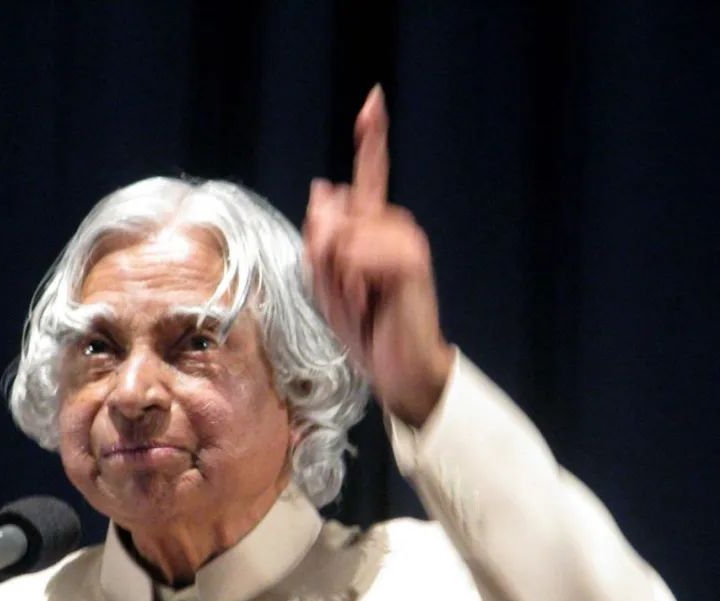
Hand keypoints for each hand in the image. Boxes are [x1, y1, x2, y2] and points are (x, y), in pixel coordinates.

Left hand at [303, 86, 453, 426]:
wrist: (399, 370)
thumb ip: (319, 239)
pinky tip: (370, 302)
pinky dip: (353, 282)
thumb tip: (324, 187)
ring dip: (338, 277)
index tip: (374, 100)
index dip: (372, 140)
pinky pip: (357, 254)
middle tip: (349, 298)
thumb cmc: (365, 331)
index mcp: (372, 232)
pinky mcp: (410, 261)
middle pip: (331, 218)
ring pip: (340, 237)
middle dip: (323, 263)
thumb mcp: (327, 287)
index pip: (370, 178)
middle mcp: (392, 228)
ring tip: (362, 303)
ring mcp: (405, 241)